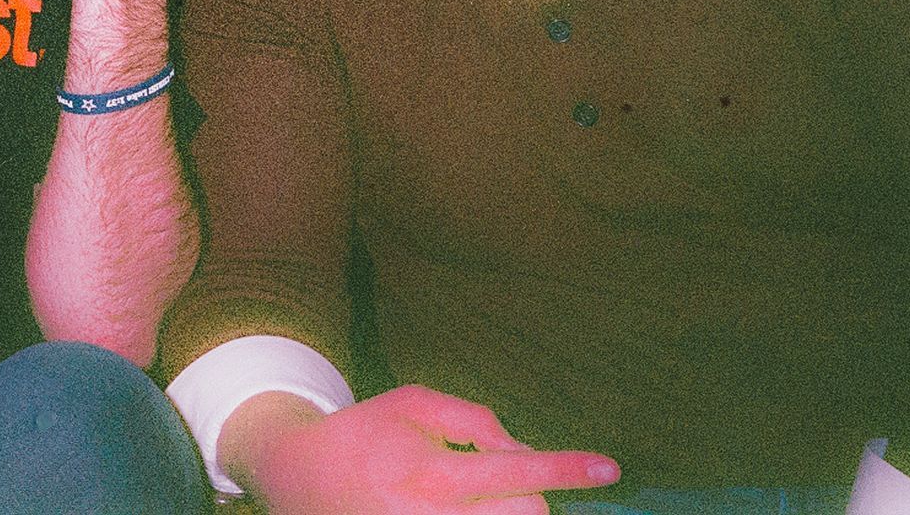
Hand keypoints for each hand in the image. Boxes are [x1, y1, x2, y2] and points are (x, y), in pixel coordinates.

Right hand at [239, 386, 619, 514]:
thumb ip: (474, 419)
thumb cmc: (364, 434)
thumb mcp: (413, 404)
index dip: (567, 468)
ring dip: (515, 513)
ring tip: (483, 495)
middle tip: (507, 474)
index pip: (517, 471)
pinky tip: (479, 506)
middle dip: (533, 491)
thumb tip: (520, 449)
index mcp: (430, 472)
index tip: (609, 468)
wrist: (300, 480)